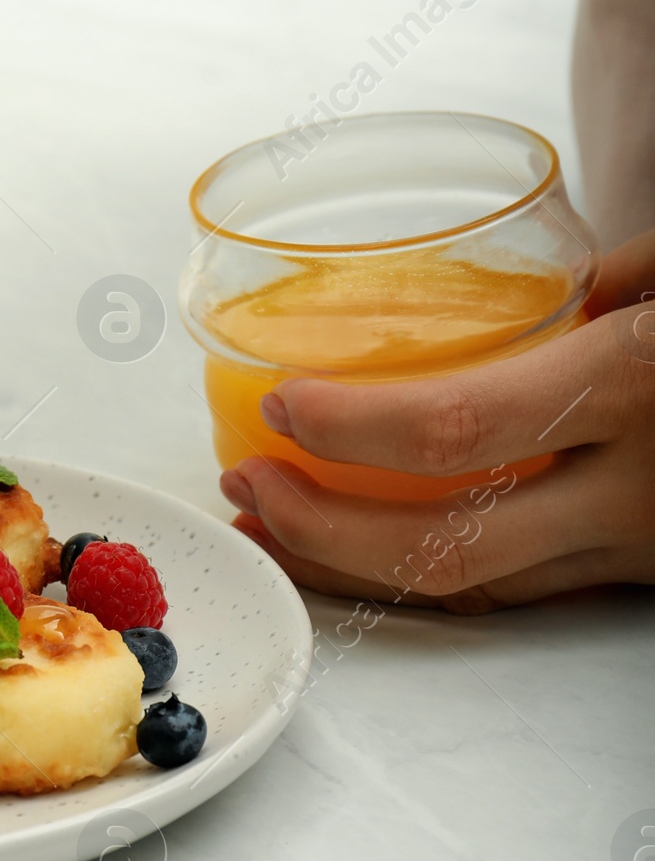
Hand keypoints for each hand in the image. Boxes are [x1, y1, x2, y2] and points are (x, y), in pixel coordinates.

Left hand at [218, 233, 654, 610]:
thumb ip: (608, 271)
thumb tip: (529, 278)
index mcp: (629, 388)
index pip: (457, 428)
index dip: (350, 428)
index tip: (283, 403)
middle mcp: (630, 493)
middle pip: (445, 548)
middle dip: (322, 530)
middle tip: (246, 481)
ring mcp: (641, 549)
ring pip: (480, 589)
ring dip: (362, 569)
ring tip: (279, 526)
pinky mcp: (648, 572)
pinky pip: (525, 586)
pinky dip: (438, 573)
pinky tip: (376, 549)